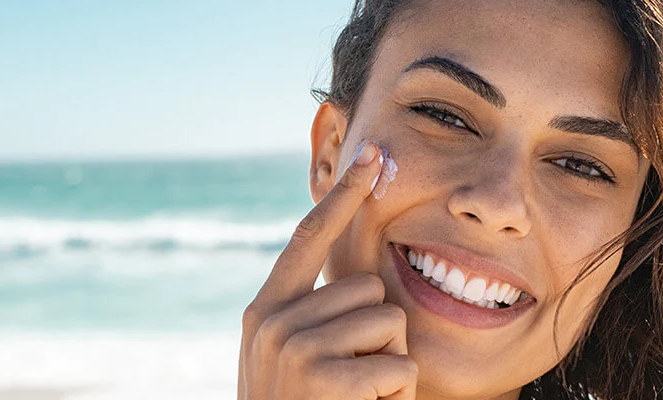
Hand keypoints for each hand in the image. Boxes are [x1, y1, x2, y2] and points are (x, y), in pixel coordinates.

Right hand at [238, 142, 416, 399]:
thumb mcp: (289, 362)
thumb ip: (310, 317)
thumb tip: (362, 280)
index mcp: (264, 311)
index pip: (306, 238)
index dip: (343, 197)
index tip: (374, 156)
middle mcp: (272, 321)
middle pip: (367, 291)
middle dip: (377, 338)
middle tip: (349, 384)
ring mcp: (294, 348)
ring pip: (388, 324)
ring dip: (387, 369)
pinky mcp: (322, 378)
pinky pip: (398, 366)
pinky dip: (395, 399)